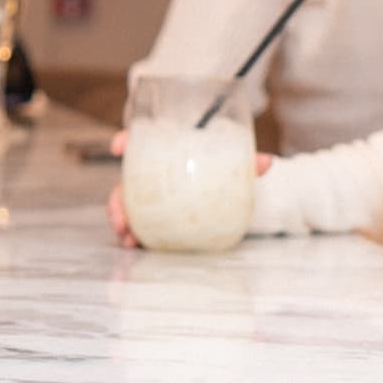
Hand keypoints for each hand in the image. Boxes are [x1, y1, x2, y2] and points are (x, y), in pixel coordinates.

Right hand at [106, 129, 272, 247]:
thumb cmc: (228, 169)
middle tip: (120, 214)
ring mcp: (153, 191)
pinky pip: (139, 220)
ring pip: (127, 202)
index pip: (142, 138)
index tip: (119, 147)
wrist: (232, 189)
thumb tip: (266, 163)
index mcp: (170, 149)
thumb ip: (248, 163)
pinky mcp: (156, 211)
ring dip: (121, 219)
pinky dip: (133, 232)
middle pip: (126, 178)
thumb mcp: (237, 165)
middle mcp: (155, 169)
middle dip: (116, 196)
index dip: (126, 139)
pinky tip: (135, 244)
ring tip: (126, 236)